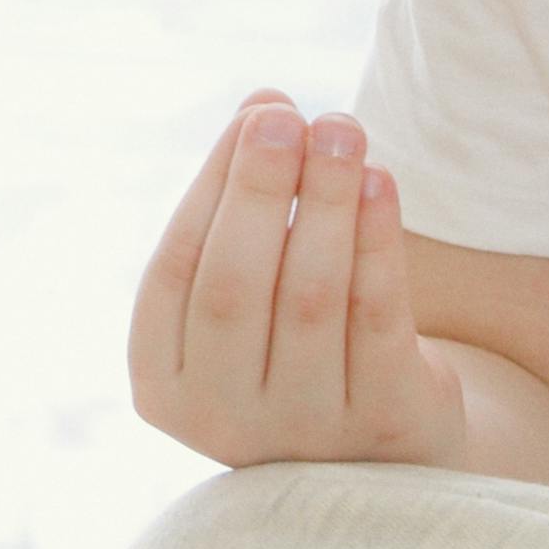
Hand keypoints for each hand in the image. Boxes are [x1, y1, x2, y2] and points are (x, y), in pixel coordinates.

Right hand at [127, 87, 470, 470]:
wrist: (384, 445)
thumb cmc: (295, 342)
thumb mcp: (255, 285)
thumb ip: (244, 202)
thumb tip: (263, 104)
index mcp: (164, 384)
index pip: (173, 273)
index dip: (213, 187)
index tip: (256, 115)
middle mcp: (221, 420)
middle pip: (234, 289)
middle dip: (260, 190)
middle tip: (289, 116)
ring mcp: (302, 433)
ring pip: (310, 299)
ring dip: (326, 201)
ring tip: (343, 128)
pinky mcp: (382, 428)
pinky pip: (376, 320)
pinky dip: (377, 243)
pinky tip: (381, 182)